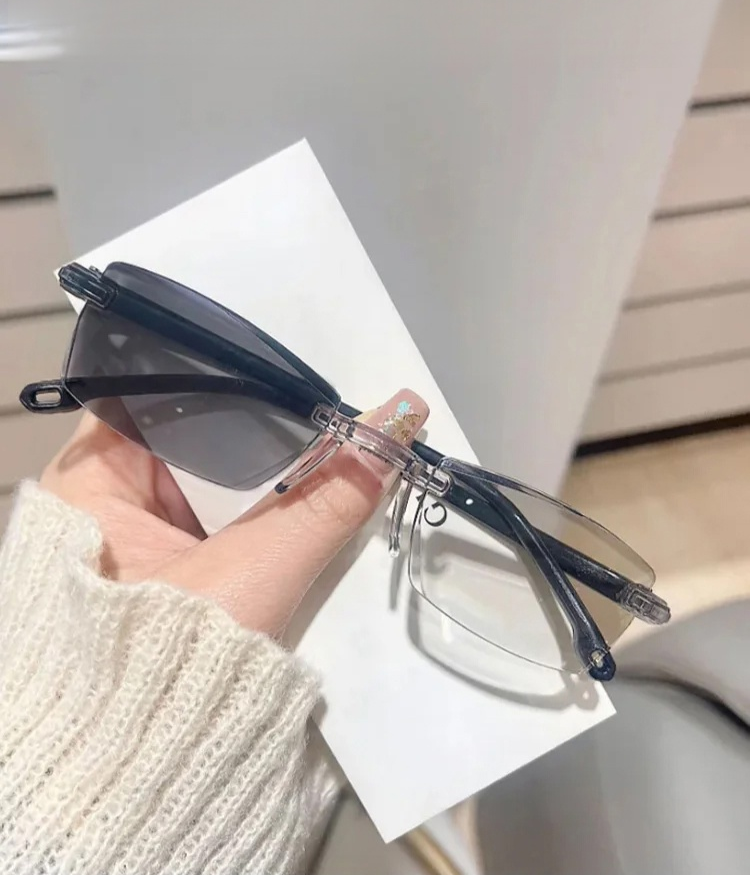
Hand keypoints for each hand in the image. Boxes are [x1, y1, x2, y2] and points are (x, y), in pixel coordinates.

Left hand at [40, 390, 427, 635]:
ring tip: (340, 430)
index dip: (237, 374)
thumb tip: (396, 423)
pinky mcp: (169, 563)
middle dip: (270, 423)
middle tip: (339, 398)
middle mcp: (103, 493)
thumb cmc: (172, 665)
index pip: (165, 389)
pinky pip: (224, 512)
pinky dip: (267, 504)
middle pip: (200, 431)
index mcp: (91, 476)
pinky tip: (317, 487)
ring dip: (275, 466)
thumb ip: (326, 499)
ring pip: (218, 474)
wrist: (144, 774)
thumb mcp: (252, 573)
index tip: (302, 368)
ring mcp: (135, 530)